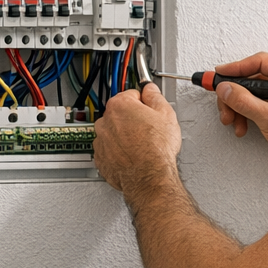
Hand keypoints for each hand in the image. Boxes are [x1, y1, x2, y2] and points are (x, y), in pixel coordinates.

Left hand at [93, 83, 182, 197]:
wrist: (149, 176)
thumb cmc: (156, 149)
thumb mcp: (166, 114)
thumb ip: (156, 97)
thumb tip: (151, 90)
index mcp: (120, 106)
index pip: (131, 95)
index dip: (144, 102)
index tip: (149, 108)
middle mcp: (105, 121)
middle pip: (120, 113)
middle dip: (133, 119)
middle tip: (149, 129)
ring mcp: (101, 141)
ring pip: (113, 132)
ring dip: (124, 135)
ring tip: (142, 144)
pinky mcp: (101, 158)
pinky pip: (109, 149)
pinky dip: (119, 151)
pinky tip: (134, 155)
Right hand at [214, 52, 267, 184]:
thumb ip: (244, 101)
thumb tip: (226, 89)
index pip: (260, 62)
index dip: (237, 68)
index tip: (220, 74)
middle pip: (255, 79)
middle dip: (236, 95)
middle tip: (225, 107)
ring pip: (256, 94)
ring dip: (241, 107)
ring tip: (235, 122)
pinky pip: (263, 104)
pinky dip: (251, 114)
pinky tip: (245, 126)